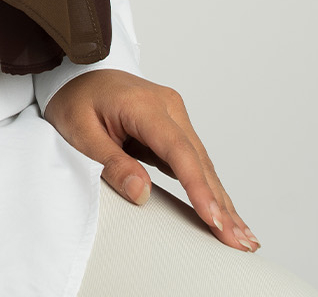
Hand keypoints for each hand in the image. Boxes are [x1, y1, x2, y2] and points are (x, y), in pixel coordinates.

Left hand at [42, 69, 258, 251]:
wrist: (74, 74)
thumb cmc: (75, 100)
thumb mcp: (79, 133)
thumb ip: (110, 163)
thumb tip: (142, 193)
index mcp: (144, 104)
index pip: (178, 150)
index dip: (198, 188)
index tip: (213, 219)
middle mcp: (167, 106)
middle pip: (198, 160)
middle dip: (220, 204)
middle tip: (239, 242)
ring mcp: (174, 115)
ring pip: (202, 163)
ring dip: (221, 201)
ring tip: (242, 237)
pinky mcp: (173, 128)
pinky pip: (194, 162)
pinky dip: (209, 189)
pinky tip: (225, 215)